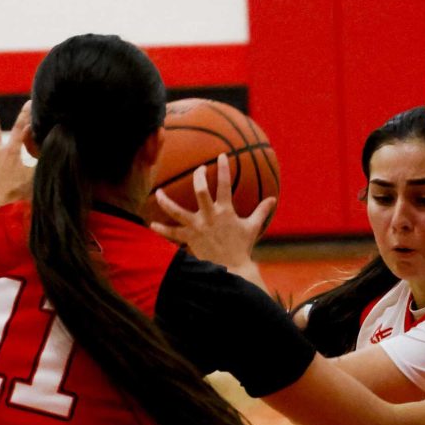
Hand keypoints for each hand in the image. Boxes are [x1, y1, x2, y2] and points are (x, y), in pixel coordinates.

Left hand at [150, 153, 275, 272]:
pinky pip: (172, 233)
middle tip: (198, 170)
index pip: (225, 185)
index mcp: (225, 212)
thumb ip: (261, 211)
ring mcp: (198, 227)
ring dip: (166, 202)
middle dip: (198, 178)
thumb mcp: (252, 227)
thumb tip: (273, 199)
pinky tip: (151, 224)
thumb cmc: (242, 247)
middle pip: (201, 192)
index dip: (223, 169)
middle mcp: (210, 217)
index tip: (221, 156)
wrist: (232, 268)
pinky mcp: (189, 239)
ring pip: (178, 211)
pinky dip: (162, 230)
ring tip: (158, 193)